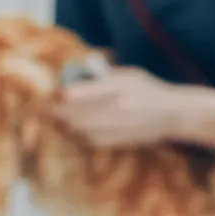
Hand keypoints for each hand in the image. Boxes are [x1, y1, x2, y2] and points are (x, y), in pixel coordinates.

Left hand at [53, 67, 214, 148]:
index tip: (54, 94)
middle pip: (73, 114)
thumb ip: (100, 76)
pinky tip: (80, 124)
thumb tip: (69, 84)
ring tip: (60, 114)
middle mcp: (116, 108)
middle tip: (42, 108)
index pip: (79, 93)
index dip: (61, 96)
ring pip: (77, 127)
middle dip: (55, 111)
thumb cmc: (146, 89)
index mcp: (118, 86)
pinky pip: (86, 138)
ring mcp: (116, 127)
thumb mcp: (127, 74)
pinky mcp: (115, 141)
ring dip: (65, 121)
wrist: (172, 114)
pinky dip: (78, 131)